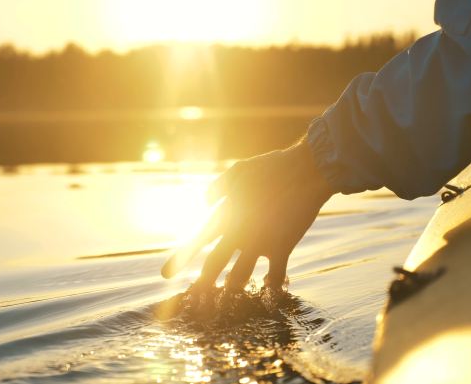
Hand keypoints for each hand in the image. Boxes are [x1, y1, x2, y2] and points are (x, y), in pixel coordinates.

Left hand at [161, 138, 334, 289]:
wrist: (305, 171)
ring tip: (224, 303)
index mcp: (225, 214)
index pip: (197, 241)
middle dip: (203, 285)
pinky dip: (273, 287)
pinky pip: (276, 275)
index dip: (180, 259)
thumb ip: (218, 188)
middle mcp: (238, 233)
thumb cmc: (270, 168)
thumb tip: (206, 202)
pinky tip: (269, 294)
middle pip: (214, 265)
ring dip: (231, 291)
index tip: (165, 275)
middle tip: (194, 300)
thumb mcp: (237, 172)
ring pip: (240, 276)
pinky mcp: (283, 246)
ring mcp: (260, 242)